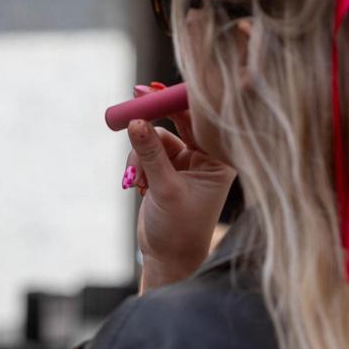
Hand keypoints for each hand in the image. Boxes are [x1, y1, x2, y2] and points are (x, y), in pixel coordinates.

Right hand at [126, 115, 235, 291]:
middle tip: (130, 108)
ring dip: (140, 156)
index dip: (175, 102)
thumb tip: (135, 121)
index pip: (199, 121)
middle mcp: (205, 158)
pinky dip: (137, 166)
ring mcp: (185, 163)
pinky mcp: (166, 171)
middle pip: (176, 123)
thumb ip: (150, 153)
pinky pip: (146, 153)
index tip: (151, 91)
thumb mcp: (164, 189)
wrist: (168, 258)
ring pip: (154, 140)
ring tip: (138, 181)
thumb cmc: (178, 229)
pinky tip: (137, 187)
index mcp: (219, 160)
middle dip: (151, 123)